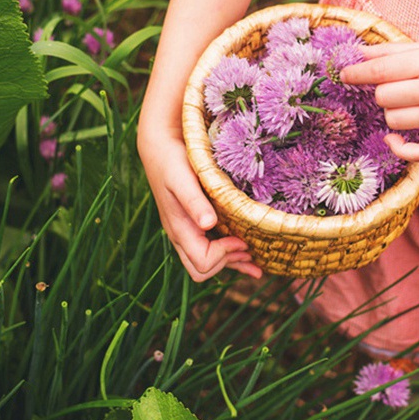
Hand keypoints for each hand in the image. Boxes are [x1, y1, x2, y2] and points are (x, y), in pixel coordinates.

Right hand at [137, 125, 262, 281]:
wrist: (160, 149)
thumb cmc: (173, 161)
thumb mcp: (183, 179)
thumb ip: (194, 202)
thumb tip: (208, 225)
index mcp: (179, 229)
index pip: (202, 262)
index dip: (224, 254)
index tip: (241, 239)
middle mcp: (181, 236)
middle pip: (201, 270)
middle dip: (227, 262)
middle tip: (248, 247)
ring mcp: (187, 232)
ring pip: (206, 264)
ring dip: (231, 264)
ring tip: (257, 265)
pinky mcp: (193, 226)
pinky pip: (209, 251)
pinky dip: (229, 258)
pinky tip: (248, 259)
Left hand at [341, 41, 418, 161]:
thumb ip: (392, 51)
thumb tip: (357, 55)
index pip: (381, 70)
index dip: (357, 73)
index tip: (344, 74)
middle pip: (383, 98)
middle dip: (381, 92)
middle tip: (395, 87)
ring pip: (393, 121)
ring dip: (392, 113)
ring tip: (407, 105)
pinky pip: (415, 153)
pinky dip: (398, 147)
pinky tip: (393, 138)